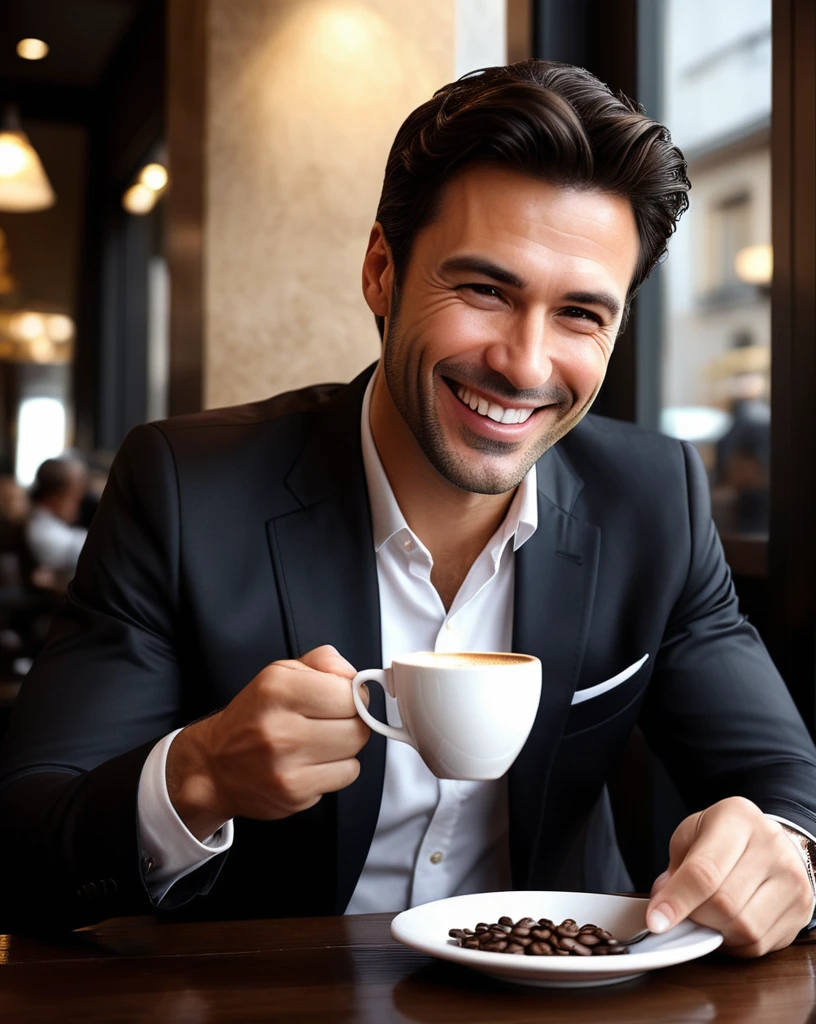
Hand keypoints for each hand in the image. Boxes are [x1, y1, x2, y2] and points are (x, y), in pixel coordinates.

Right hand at [166, 645, 369, 839]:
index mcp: (278, 689)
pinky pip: (344, 777)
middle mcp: (280, 728)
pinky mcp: (294, 794)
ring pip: (354, 754)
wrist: (215, 765)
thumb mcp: (281, 673)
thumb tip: (356, 678)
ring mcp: (286, 766)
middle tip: (332, 721)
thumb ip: (324, 662)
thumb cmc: (254, 716)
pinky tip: (313, 762)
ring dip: (345, 748)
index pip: (348, 694)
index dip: (353, 695)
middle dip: (352, 722)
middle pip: (357, 727)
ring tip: (320, 742)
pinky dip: (336, 769)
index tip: (342, 698)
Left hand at [646, 796, 813, 956]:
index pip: (705, 870)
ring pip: (745, 929)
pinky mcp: (801, 910)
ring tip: (706, 914)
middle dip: (694, 916)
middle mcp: (771, 847)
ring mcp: (792, 880)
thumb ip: (675, 866)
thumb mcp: (692, 834)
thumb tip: (662, 901)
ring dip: (715, 931)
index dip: (677, 900)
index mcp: (738, 818)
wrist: (769, 840)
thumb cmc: (724, 836)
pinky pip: (760, 944)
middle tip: (682, 911)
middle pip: (725, 904)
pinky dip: (734, 942)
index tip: (655, 920)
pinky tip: (726, 924)